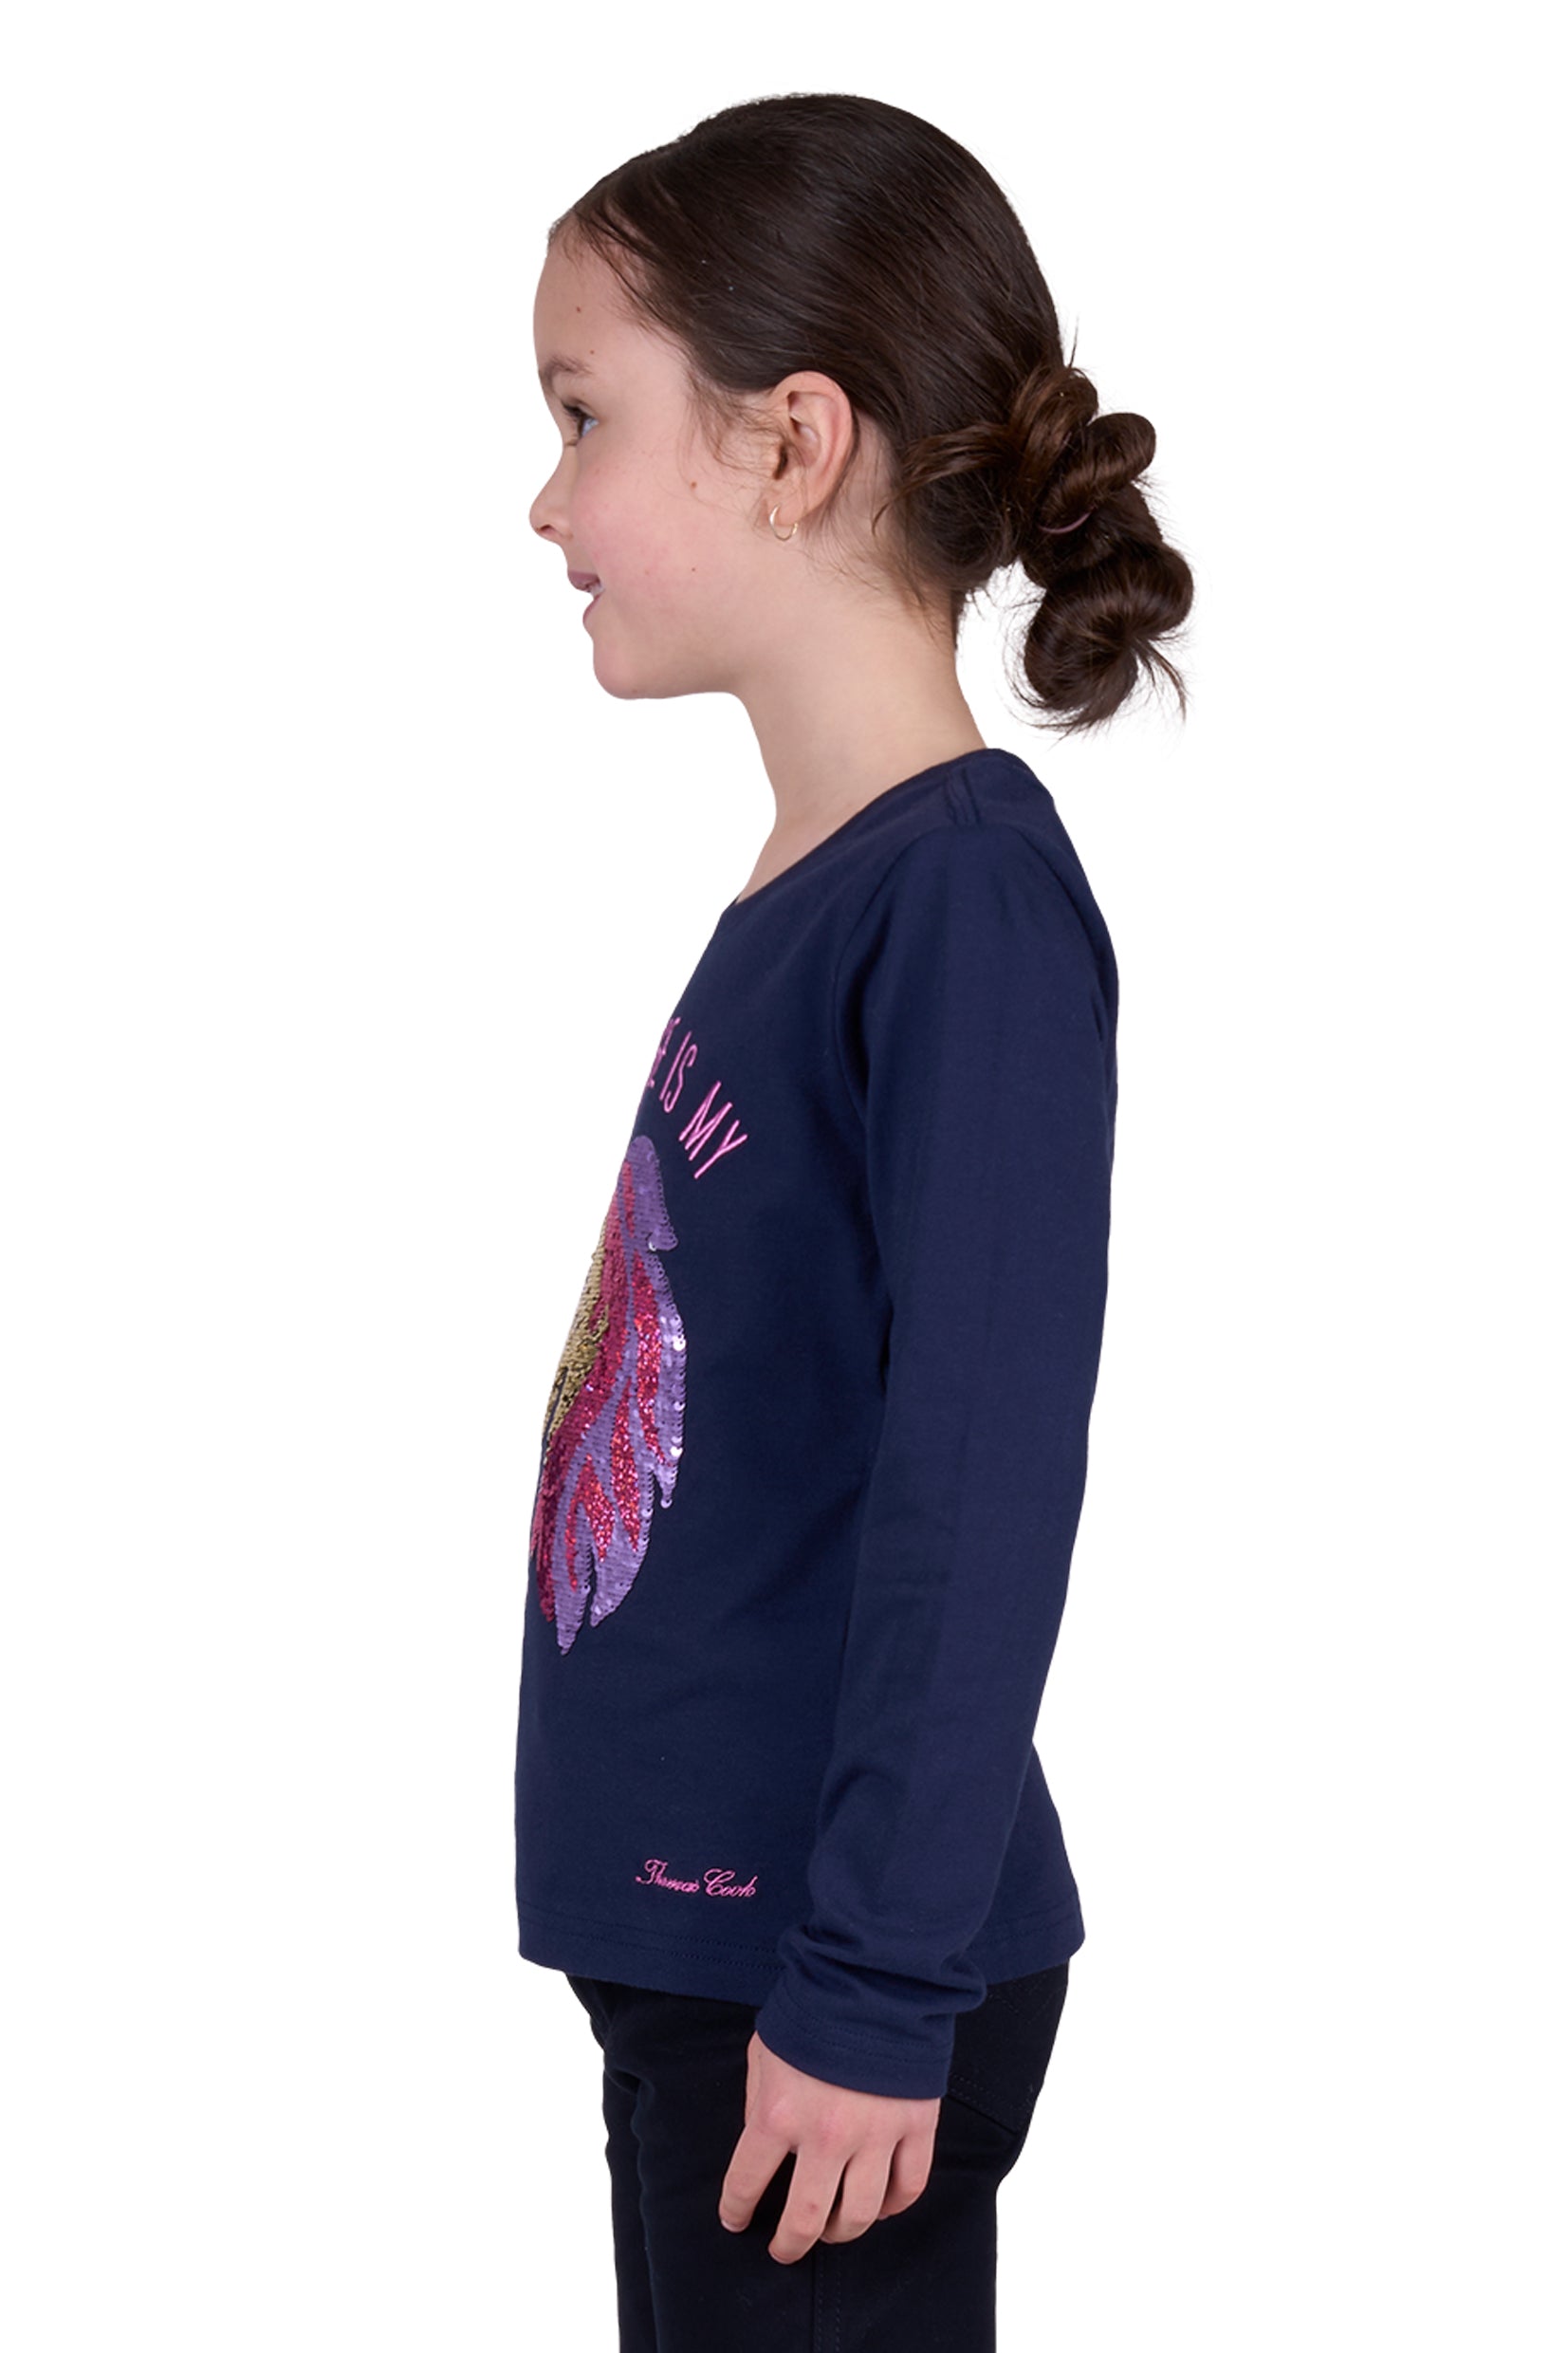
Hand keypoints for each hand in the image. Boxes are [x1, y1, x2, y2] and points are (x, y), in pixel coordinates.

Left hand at [717, 2028, 940, 2263]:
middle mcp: (826, 2134)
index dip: (736, 2209)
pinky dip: (893, 2206)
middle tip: (783, 2249)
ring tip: (831, 2230)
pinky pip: (908, 2187)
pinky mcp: (916, 2126)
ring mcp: (876, 2134)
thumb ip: (759, 2100)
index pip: (746, 2182)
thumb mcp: (764, 2050)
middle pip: (806, 2218)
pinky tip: (880, 2206)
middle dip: (789, 2243)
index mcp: (779, 2113)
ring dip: (841, 2232)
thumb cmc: (811, 2008)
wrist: (874, 1975)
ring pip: (860, 2214)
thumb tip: (764, 2142)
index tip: (735, 2220)